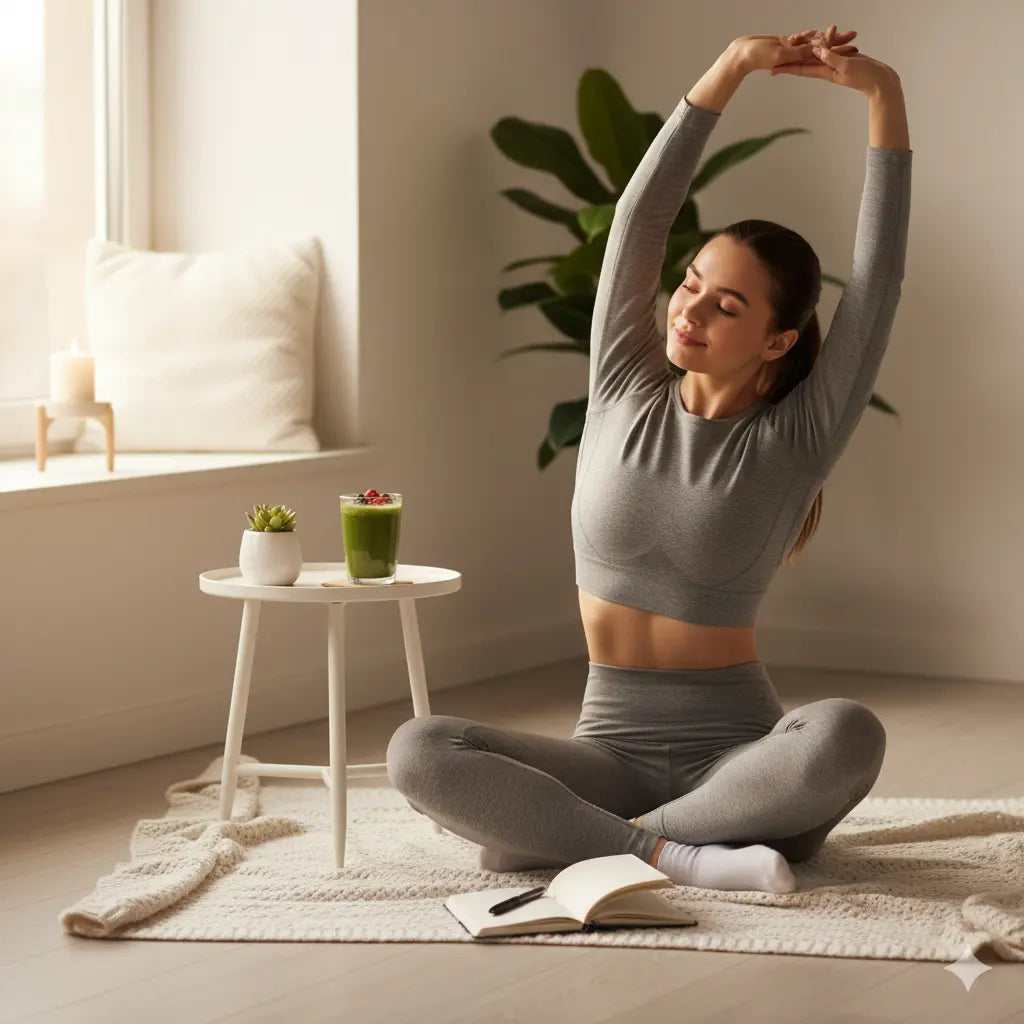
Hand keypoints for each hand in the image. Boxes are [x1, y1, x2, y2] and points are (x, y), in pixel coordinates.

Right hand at [731, 26, 857, 74]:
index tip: (852, 50)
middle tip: (854, 38)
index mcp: (797, 62)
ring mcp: (791, 51)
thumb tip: (816, 51)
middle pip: (822, 51)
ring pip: (813, 44)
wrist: (740, 54)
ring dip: (827, 38)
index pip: (822, 58)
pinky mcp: (785, 44)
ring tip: (843, 32)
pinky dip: (811, 35)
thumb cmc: (755, 56)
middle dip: (838, 44)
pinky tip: (821, 32)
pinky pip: (801, 40)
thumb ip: (798, 52)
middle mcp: (796, 58)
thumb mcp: (780, 54)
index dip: (837, 53)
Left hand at [771, 27, 898, 95]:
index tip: (773, 69)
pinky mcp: (845, 58)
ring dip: (810, 43)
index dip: (787, 68)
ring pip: (819, 51)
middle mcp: (828, 67)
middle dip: (793, 55)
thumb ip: (831, 57)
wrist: (880, 81)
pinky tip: (823, 35)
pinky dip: (829, 40)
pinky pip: (833, 48)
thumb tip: (816, 50)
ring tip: (797, 39)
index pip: (802, 69)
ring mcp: (836, 62)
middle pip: (807, 59)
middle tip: (780, 51)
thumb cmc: (865, 77)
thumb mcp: (846, 66)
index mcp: (825, 72)